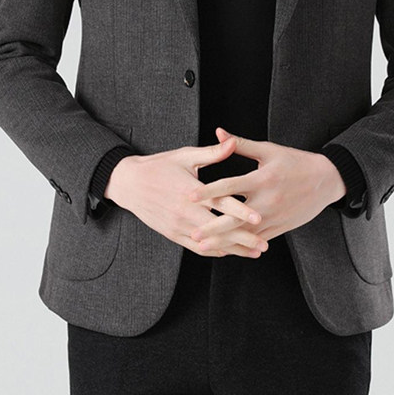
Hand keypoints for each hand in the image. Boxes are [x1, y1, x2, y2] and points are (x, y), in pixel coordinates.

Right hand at [104, 135, 268, 258]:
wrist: (129, 184)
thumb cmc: (160, 166)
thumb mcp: (185, 155)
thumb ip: (212, 152)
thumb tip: (233, 141)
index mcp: (191, 191)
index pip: (220, 204)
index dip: (241, 212)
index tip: (260, 219)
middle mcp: (185, 212)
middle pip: (219, 229)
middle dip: (243, 238)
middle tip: (264, 245)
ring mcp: (178, 226)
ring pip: (209, 243)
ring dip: (232, 249)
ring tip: (253, 252)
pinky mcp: (172, 234)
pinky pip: (196, 247)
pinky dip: (214, 251)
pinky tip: (230, 252)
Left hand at [186, 126, 346, 247]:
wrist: (326, 180)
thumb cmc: (295, 161)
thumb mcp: (269, 150)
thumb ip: (241, 144)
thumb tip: (218, 132)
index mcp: (262, 178)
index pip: (230, 186)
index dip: (209, 191)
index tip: (189, 196)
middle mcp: (267, 200)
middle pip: (235, 217)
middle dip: (212, 227)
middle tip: (192, 234)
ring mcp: (274, 216)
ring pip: (244, 233)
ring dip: (223, 241)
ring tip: (203, 246)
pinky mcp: (280, 227)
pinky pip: (257, 239)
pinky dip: (241, 245)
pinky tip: (225, 249)